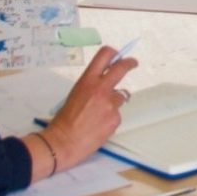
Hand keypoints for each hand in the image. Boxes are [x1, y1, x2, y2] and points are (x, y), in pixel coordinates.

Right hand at [40, 46, 137, 170]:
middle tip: (132, 63)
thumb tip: (105, 83)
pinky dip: (110, 118)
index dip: (114, 54)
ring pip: (120, 96)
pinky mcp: (115, 118)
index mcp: (87, 81)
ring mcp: (110, 104)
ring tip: (98, 114)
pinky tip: (98, 125)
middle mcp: (101, 89)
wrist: (64, 141)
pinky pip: (117, 114)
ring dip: (113, 102)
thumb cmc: (64, 120)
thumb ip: (91, 86)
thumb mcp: (75, 94)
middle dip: (129, 63)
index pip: (104, 56)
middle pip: (121, 68)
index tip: (120, 56)